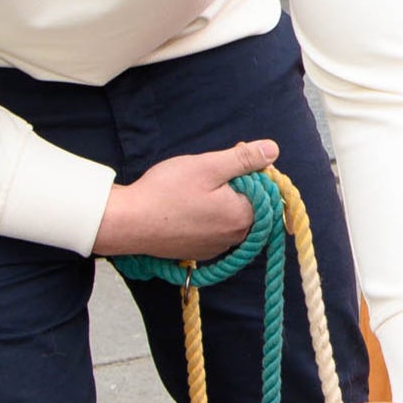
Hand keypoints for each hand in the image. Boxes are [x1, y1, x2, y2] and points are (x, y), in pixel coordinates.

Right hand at [96, 139, 278, 261]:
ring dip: (221, 201)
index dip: (248, 170)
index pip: (264, 189)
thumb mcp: (208, 166)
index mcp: (243, 216)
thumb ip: (243, 159)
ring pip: (232, 217)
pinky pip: (216, 230)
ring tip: (193, 191)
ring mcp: (218, 248)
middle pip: (250, 204)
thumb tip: (273, 150)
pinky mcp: (201, 252)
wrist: (129, 223)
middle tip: (205, 175)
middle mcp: (236, 237)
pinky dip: (208, 217)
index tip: (225, 162)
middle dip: (234, 186)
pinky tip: (187, 208)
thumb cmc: (166, 192)